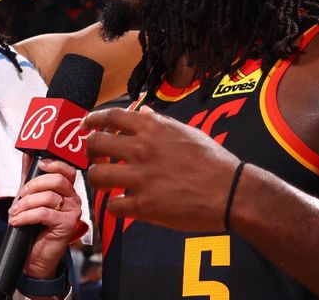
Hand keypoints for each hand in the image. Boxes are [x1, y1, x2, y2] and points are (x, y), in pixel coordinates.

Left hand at [9, 156, 82, 279]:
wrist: (36, 256)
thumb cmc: (35, 225)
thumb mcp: (30, 196)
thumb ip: (30, 175)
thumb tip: (27, 153)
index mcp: (67, 189)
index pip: (67, 170)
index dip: (54, 164)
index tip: (39, 164)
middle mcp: (74, 199)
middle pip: (57, 180)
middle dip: (34, 185)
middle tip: (20, 195)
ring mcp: (72, 212)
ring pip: (48, 197)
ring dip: (25, 204)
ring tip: (14, 212)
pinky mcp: (67, 225)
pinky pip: (44, 213)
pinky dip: (26, 216)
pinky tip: (17, 221)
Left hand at [83, 106, 239, 231]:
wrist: (232, 191)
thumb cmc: (212, 160)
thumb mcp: (185, 131)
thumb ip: (159, 123)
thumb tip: (144, 114)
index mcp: (152, 127)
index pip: (110, 116)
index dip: (92, 120)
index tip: (86, 126)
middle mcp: (141, 149)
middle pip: (95, 144)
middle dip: (89, 151)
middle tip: (95, 158)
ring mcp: (141, 178)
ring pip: (97, 176)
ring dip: (97, 180)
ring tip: (105, 183)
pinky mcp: (144, 206)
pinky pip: (112, 206)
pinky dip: (115, 206)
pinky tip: (123, 205)